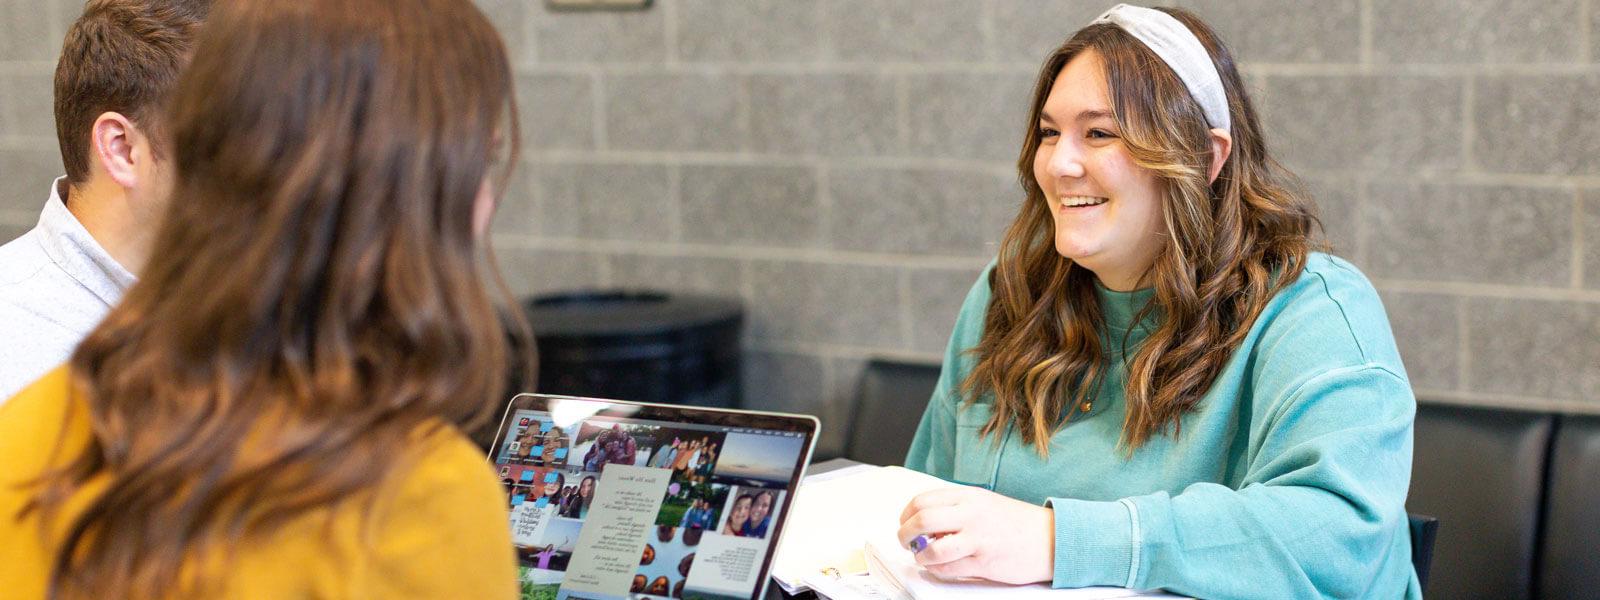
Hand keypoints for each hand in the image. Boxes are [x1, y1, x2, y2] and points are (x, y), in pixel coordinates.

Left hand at [896, 486, 1053, 584]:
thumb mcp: (983, 503)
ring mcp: (977, 538)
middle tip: (906, 543)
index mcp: (967, 496)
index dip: (906, 516)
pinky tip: (939, 567)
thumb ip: (955, 509)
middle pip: (921, 521)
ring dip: (921, 556)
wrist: (1050, 538)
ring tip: (923, 557)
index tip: (905, 524)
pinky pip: (948, 569)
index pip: (922, 501)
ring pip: (932, 549)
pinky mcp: (984, 561)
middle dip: (905, 535)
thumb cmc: (1015, 522)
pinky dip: (937, 570)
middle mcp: (970, 514)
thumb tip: (924, 524)